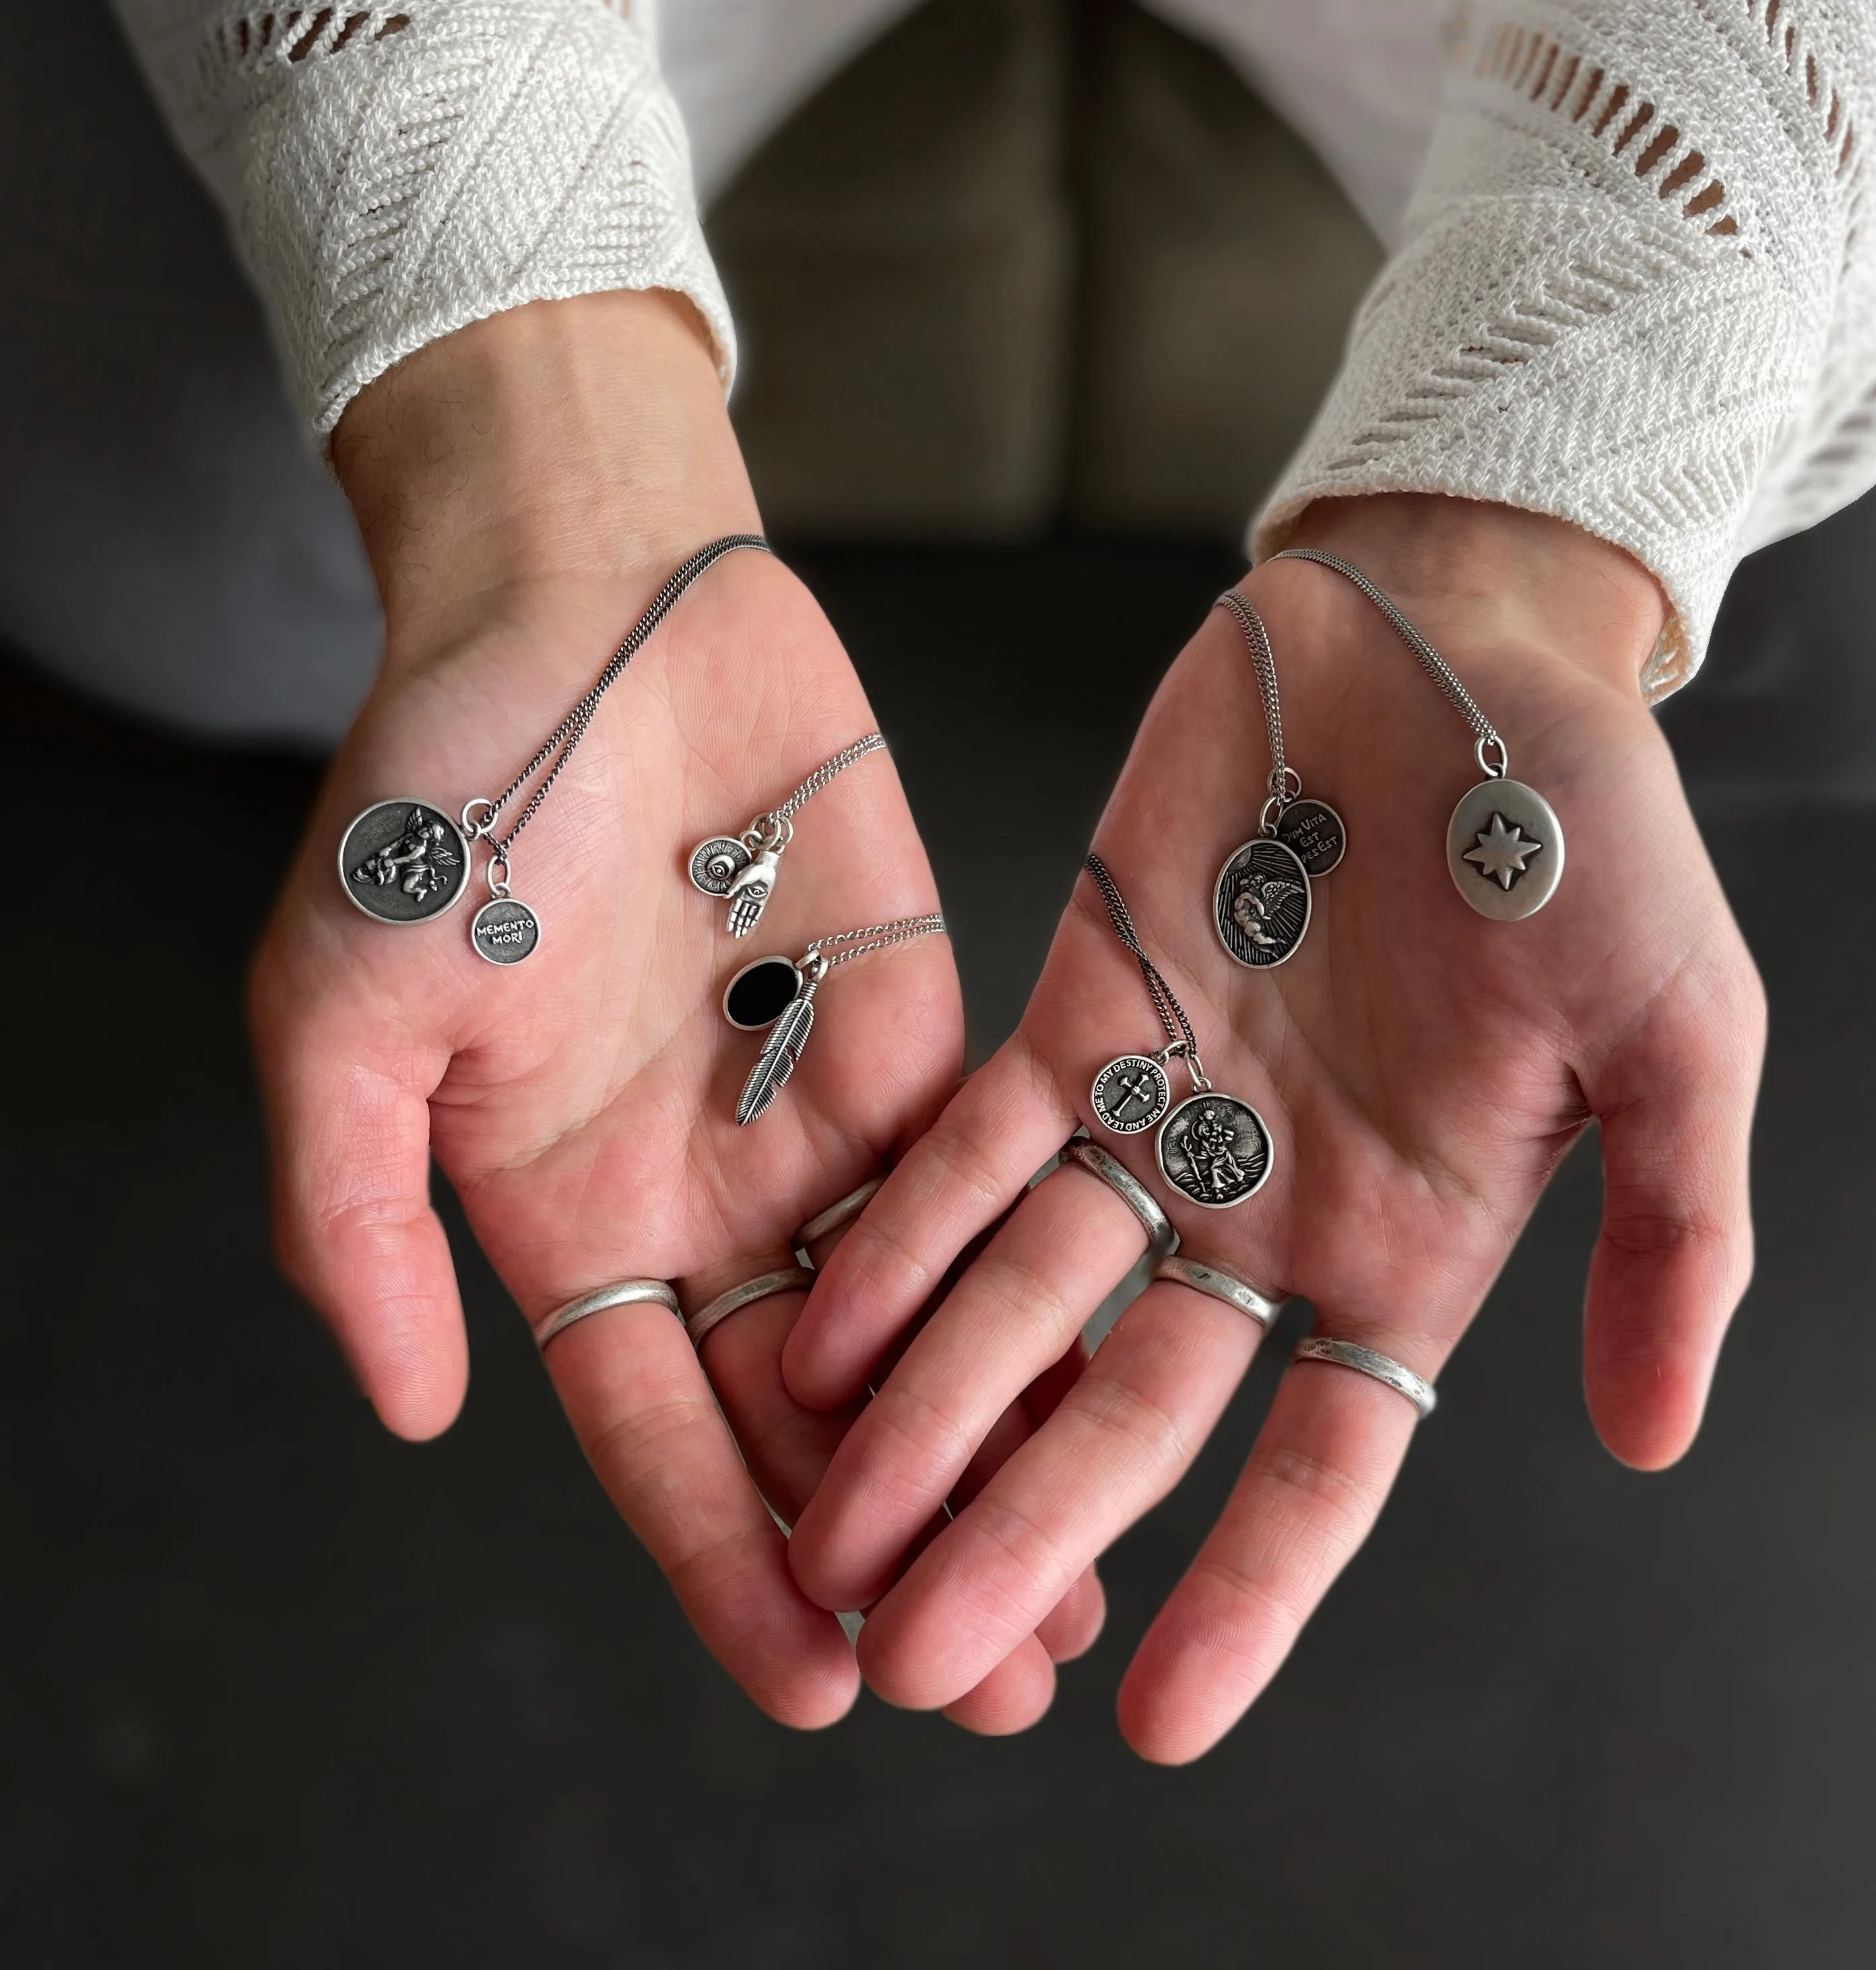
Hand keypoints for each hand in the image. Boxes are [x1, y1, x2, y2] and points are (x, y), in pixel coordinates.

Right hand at [249, 292, 1098, 1730]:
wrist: (592, 596)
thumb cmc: (445, 781)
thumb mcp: (346, 1004)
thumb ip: (357, 1213)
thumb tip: (407, 1415)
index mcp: (564, 1209)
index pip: (650, 1426)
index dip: (723, 1559)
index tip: (812, 1682)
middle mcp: (702, 1187)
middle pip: (805, 1410)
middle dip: (892, 1543)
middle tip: (987, 1679)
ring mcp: (818, 1111)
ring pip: (919, 1319)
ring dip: (995, 1440)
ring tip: (1089, 1565)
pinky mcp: (921, 1025)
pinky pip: (993, 1181)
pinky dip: (1047, 1279)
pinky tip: (1126, 1365)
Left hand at [781, 495, 1764, 1758]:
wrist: (1456, 644)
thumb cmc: (1596, 828)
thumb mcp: (1681, 1034)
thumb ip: (1670, 1232)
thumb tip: (1658, 1443)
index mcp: (1412, 1242)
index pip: (1323, 1459)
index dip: (1248, 1593)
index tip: (1156, 1724)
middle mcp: (1268, 1206)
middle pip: (1133, 1410)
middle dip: (1027, 1532)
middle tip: (916, 1665)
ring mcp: (1161, 1115)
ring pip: (1025, 1302)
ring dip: (930, 1416)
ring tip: (831, 1537)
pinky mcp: (1075, 1011)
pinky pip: (972, 1151)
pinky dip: (904, 1239)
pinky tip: (822, 1335)